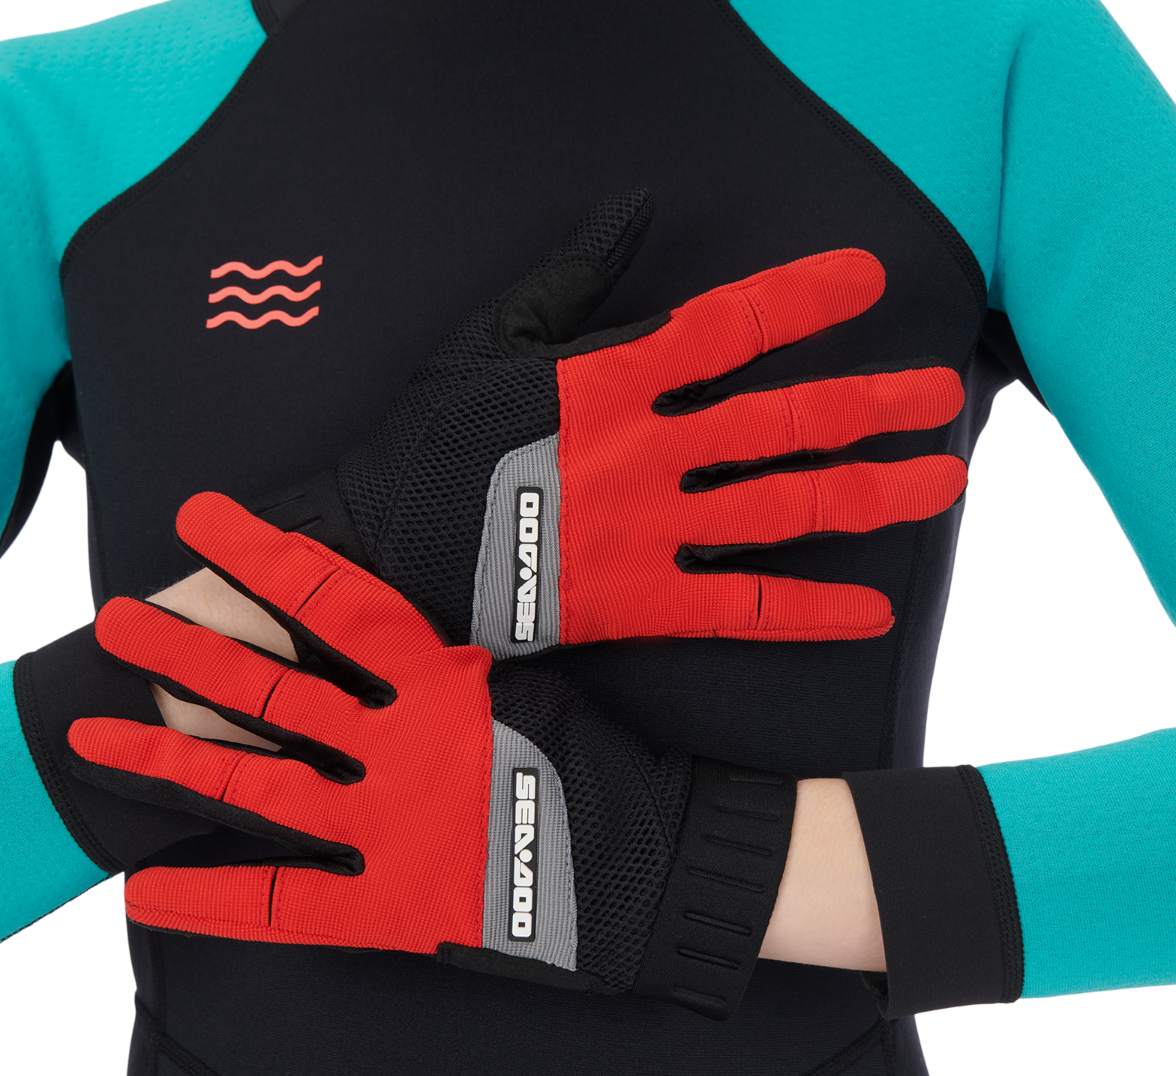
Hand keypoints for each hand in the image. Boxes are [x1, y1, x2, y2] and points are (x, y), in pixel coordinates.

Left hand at [68, 493, 795, 1017]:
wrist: (659, 864)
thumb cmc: (609, 766)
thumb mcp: (530, 685)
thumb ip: (451, 666)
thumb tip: (397, 638)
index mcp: (444, 680)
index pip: (337, 599)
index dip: (263, 555)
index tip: (204, 518)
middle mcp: (403, 745)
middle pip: (274, 690)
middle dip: (190, 653)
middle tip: (121, 621)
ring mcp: (390, 827)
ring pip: (255, 790)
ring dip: (169, 761)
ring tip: (92, 737)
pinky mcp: (391, 909)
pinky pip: (283, 907)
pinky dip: (209, 904)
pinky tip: (141, 898)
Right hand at [253, 189, 966, 653]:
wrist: (384, 555)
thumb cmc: (426, 443)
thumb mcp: (486, 340)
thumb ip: (569, 278)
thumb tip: (632, 209)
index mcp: (610, 380)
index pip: (730, 325)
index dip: (804, 297)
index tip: (868, 281)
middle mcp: (646, 451)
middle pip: (784, 421)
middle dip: (871, 405)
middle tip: (942, 397)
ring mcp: (648, 530)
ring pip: (782, 509)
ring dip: (868, 494)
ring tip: (940, 483)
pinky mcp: (640, 602)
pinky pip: (741, 610)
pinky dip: (807, 614)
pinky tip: (869, 612)